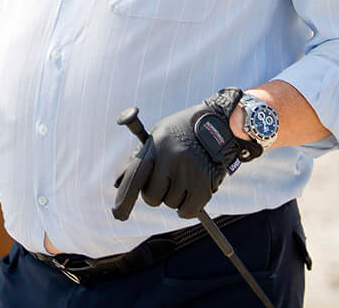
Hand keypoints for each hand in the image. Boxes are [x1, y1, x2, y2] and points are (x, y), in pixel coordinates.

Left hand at [110, 89, 257, 219]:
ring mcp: (189, 173)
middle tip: (165, 181)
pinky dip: (187, 208)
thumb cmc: (183, 131)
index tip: (119, 214)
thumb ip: (140, 158)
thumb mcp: (159, 135)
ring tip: (185, 176)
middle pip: (152, 197)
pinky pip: (187, 211)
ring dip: (174, 197)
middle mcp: (172, 159)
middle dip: (155, 194)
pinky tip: (192, 191)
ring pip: (171, 204)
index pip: (135, 178)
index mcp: (156, 146)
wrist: (220, 124)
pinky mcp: (205, 185)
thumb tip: (119, 183)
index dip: (124, 199)